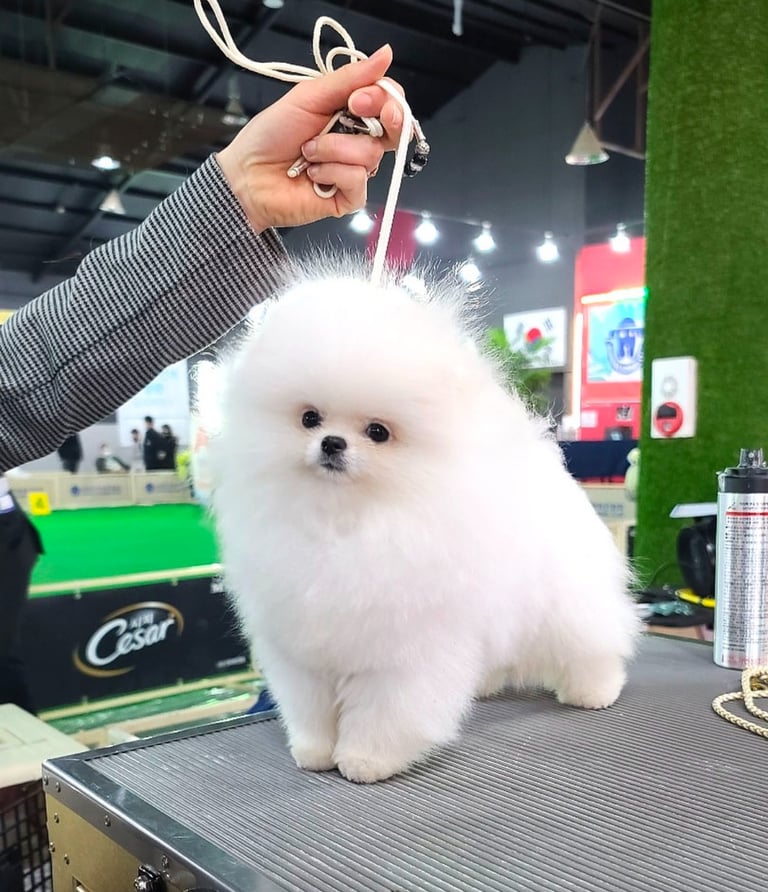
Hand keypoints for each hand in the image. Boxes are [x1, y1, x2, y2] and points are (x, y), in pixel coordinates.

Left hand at [217, 45, 404, 231]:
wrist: (248, 175)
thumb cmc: (271, 135)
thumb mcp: (308, 96)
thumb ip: (348, 78)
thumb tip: (385, 55)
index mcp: (351, 114)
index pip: (388, 102)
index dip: (383, 97)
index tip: (357, 99)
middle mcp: (357, 142)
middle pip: (394, 130)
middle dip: (382, 118)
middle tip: (352, 112)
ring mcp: (355, 171)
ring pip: (371, 154)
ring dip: (333, 149)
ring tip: (308, 154)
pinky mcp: (349, 198)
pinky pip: (358, 180)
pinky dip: (331, 172)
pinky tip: (312, 175)